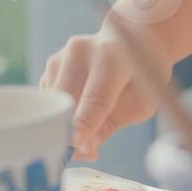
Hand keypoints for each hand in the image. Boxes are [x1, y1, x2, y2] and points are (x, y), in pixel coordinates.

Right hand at [38, 22, 168, 158]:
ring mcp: (63, 55)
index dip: (84, 123)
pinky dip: (60, 111)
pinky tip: (81, 106)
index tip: (75, 145)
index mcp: (112, 58)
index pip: (95, 97)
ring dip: (64, 122)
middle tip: (81, 151)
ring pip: (53, 102)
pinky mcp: (52, 63)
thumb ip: (110, 125)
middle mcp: (82, 51)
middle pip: (65, 101)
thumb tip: (82, 149)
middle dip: (69, 131)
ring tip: (89, 124)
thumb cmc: (141, 75)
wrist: (136, 39)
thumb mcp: (139, 103)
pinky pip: (50, 98)